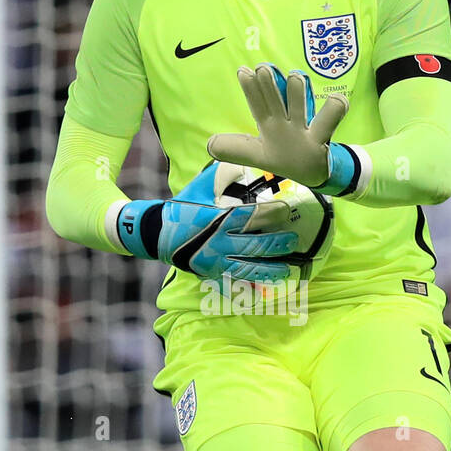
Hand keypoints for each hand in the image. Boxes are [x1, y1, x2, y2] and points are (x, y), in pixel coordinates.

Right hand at [114, 161, 299, 282]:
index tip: (285, 209)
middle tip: (293, 240)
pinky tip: (266, 289)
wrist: (157, 233)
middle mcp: (217, 242)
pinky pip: (233, 283)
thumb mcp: (199, 187)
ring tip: (287, 269)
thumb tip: (241, 162)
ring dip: (269, 269)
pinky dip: (250, 286)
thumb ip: (221, 174)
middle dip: (276, 244)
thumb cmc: (182, 208)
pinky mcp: (211, 273)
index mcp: (216, 218)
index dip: (269, 213)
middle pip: (253, 245)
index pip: (248, 216)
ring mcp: (215, 261)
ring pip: (248, 268)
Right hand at [207, 64, 348, 187]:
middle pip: (273, 102)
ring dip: (296, 92)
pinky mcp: (320, 140)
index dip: (249, 88)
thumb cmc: (285, 156)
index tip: (243, 71)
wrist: (314, 176)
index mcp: (269, 127)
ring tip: (295, 78)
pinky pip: (329, 120)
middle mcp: (283, 128)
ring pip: (298, 107)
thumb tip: (210, 145)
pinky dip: (335, 108)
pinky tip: (337, 99)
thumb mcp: (257, 153)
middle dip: (268, 85)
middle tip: (263, 69)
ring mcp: (302, 134)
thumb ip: (235, 147)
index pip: (256, 104)